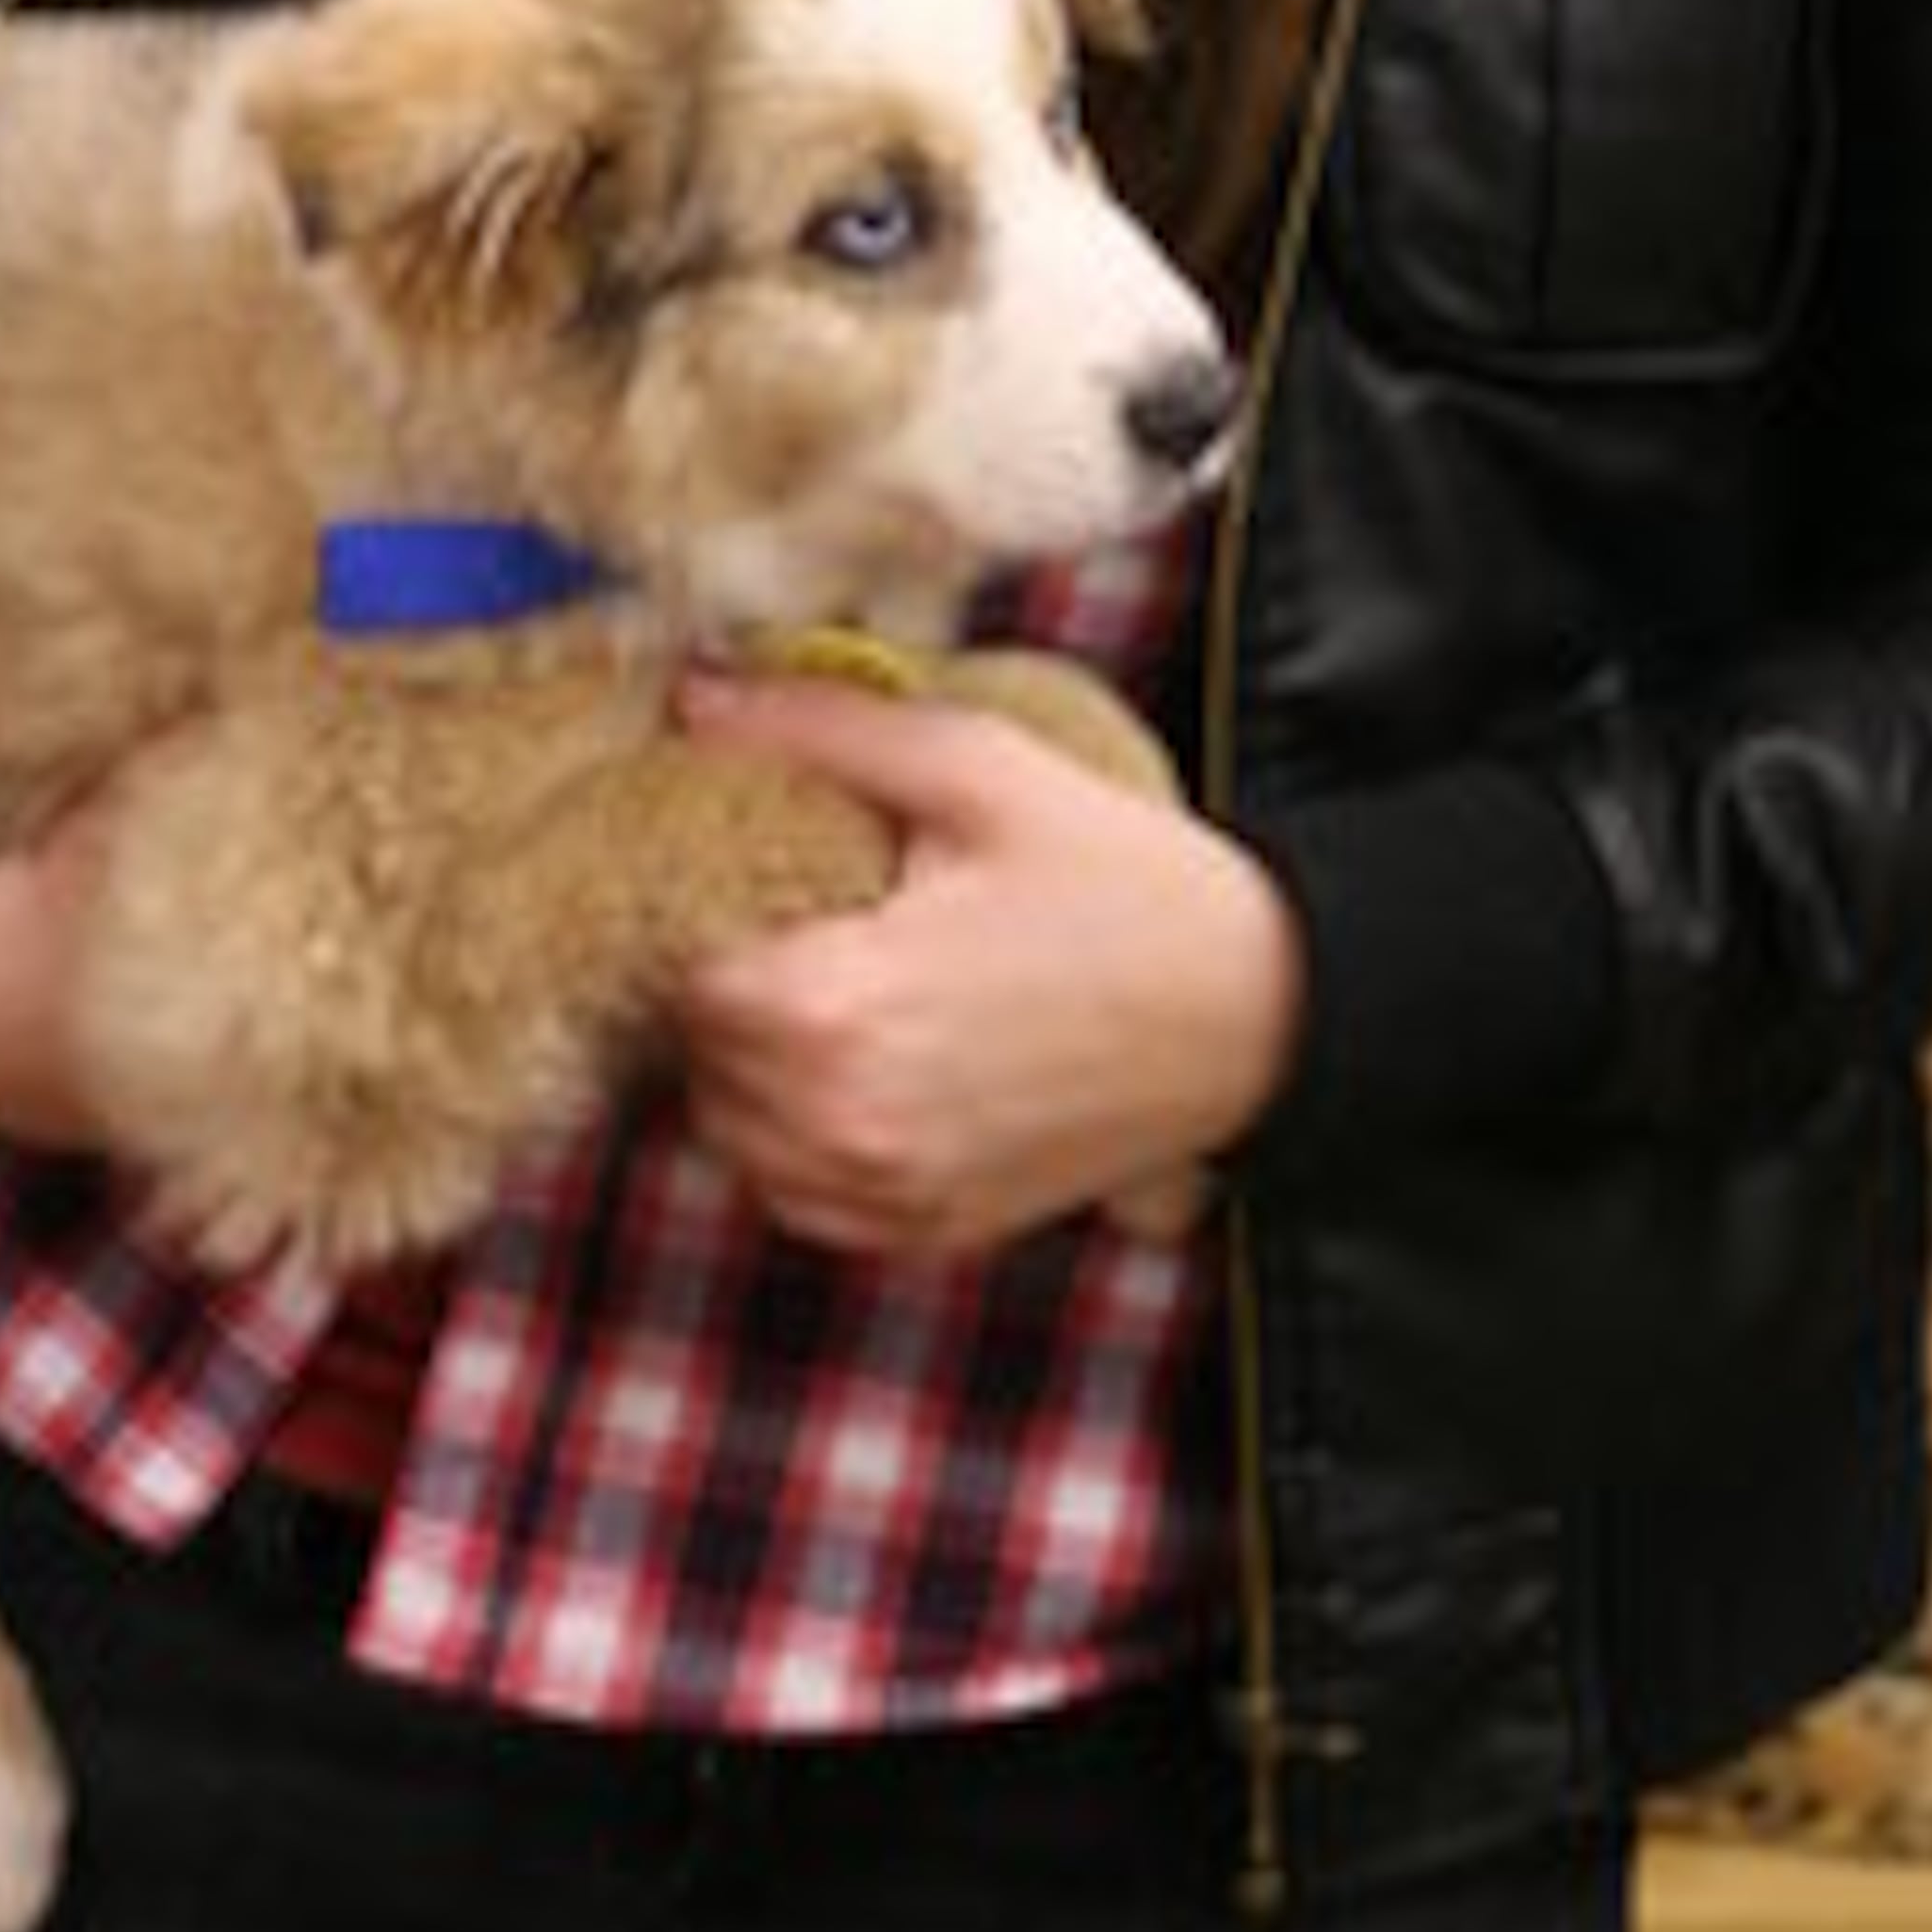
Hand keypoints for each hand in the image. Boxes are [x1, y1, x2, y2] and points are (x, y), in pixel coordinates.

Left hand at [664, 666, 1302, 1260]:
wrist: (1255, 1011)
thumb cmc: (1124, 881)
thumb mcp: (981, 769)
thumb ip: (821, 729)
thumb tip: (694, 698)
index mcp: (839, 1005)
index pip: (676, 969)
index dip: (691, 907)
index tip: (735, 867)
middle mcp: (843, 1121)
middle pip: (692, 1053)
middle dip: (723, 978)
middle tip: (792, 913)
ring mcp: (885, 1192)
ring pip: (731, 1134)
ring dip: (750, 1065)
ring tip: (829, 985)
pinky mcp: (923, 1232)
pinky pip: (796, 1196)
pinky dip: (800, 1139)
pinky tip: (862, 1067)